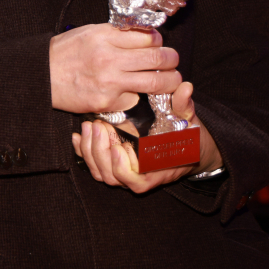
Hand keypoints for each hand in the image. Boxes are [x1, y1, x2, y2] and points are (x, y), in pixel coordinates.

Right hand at [49, 24, 181, 113]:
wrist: (41, 77)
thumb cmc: (64, 53)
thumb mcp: (88, 32)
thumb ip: (115, 34)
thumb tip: (143, 36)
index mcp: (104, 36)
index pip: (148, 37)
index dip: (159, 41)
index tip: (159, 44)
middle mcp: (109, 58)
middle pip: (157, 59)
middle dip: (172, 60)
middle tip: (173, 61)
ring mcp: (109, 82)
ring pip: (154, 82)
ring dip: (169, 80)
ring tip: (172, 79)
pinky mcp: (107, 102)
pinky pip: (134, 99)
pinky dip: (137, 96)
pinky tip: (131, 92)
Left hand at [70, 82, 222, 192]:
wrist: (187, 145)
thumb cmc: (189, 136)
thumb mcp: (190, 121)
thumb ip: (185, 107)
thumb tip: (186, 87)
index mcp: (158, 171)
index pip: (135, 181)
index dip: (122, 168)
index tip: (118, 146)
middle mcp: (138, 176)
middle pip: (111, 177)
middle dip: (101, 152)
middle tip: (99, 127)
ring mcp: (123, 171)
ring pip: (99, 172)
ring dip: (90, 150)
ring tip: (90, 126)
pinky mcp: (112, 162)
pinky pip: (93, 163)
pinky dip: (82, 150)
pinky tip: (78, 134)